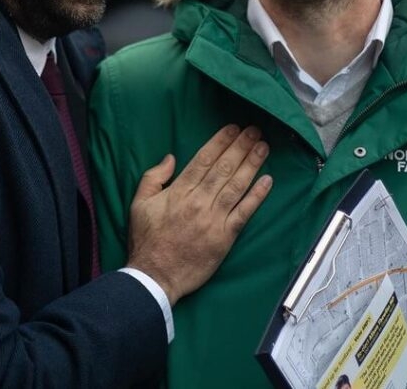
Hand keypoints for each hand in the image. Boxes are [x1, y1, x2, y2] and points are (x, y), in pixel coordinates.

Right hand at [125, 125, 271, 305]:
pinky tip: (268, 180)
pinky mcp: (224, 237)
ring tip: (263, 147)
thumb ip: (153, 177)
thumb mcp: (139, 204)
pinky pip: (244, 213)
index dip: (220, 142)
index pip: (204, 160)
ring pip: (237, 186)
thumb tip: (171, 157)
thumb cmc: (146, 241)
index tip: (233, 129)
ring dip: (252, 164)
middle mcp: (198, 201)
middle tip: (254, 131)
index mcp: (178, 191)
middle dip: (241, 147)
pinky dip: (257, 196)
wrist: (154, 276)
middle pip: (224, 168)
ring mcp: (213, 219)